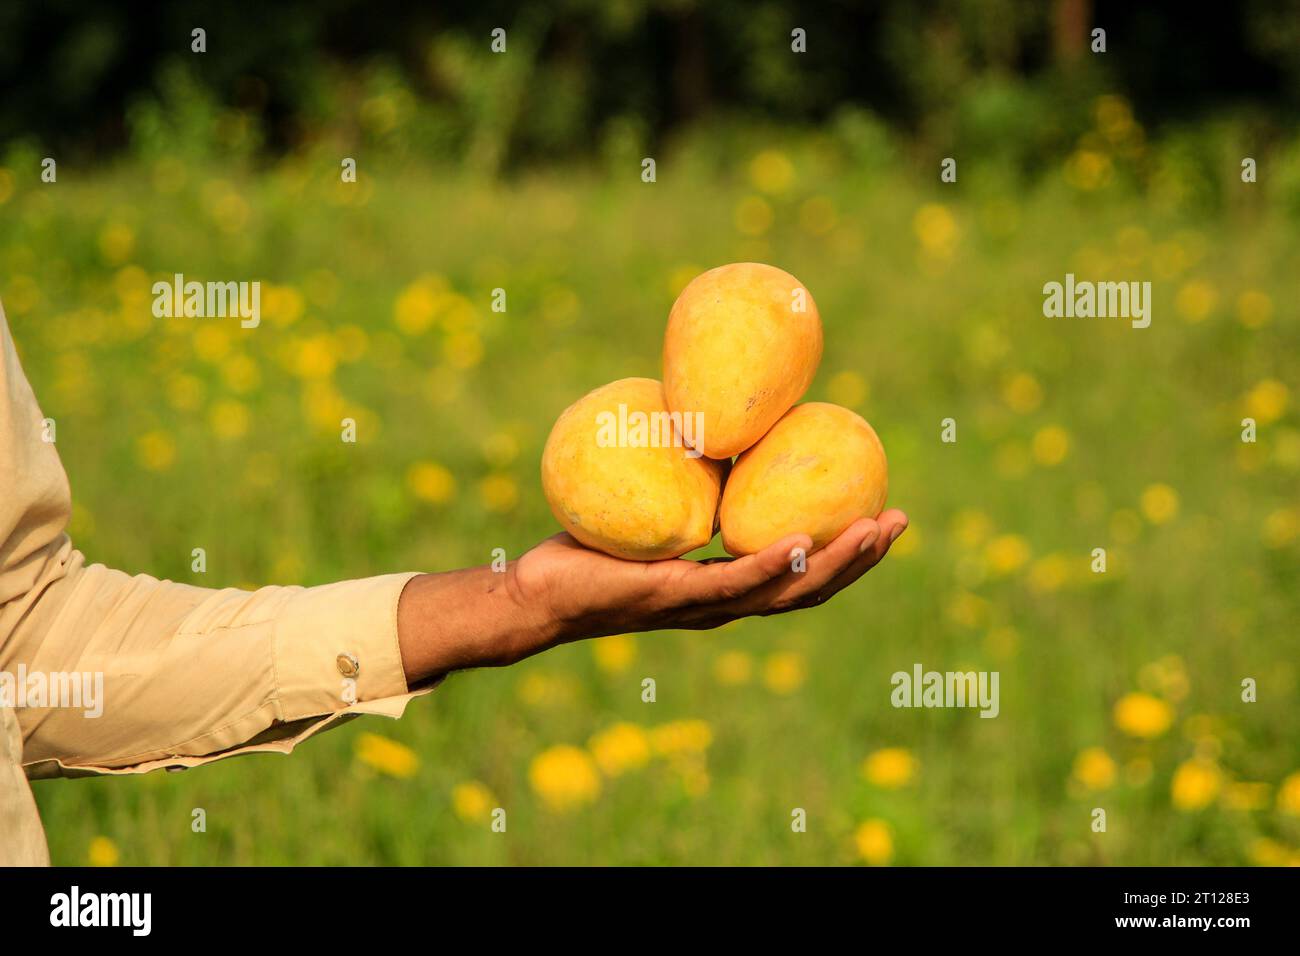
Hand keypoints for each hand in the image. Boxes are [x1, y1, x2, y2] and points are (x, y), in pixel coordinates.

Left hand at [398, 511, 906, 681]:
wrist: (536, 591)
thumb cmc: (590, 547)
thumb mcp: (652, 505)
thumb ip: (686, 479)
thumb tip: (708, 422)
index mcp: (723, 583)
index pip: (799, 572)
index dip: (845, 550)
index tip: (882, 513)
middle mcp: (722, 601)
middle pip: (810, 588)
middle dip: (860, 558)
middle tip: (899, 519)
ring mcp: (701, 605)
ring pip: (786, 591)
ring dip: (835, 563)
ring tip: (875, 530)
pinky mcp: (671, 597)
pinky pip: (731, 582)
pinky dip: (770, 564)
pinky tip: (802, 542)